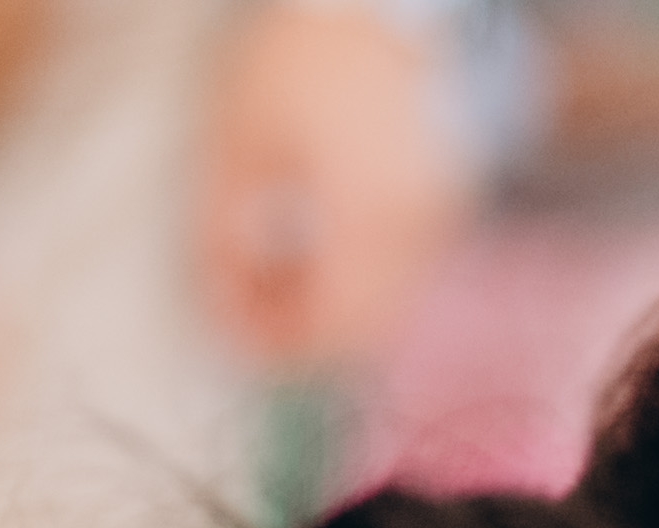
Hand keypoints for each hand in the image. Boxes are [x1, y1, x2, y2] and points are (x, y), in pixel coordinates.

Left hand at [191, 0, 480, 373]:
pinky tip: (313, 237)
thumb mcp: (237, 141)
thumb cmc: (296, 56)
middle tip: (244, 302)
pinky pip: (400, 268)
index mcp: (368, 222)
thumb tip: (217, 300)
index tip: (224, 323)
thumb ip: (222, 232)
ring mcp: (437, 216)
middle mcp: (416, 232)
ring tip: (271, 266)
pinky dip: (354, 274)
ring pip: (385, 304)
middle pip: (362, 330)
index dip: (272, 341)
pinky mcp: (441, 196)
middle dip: (300, 330)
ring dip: (328, 304)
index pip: (326, 329)